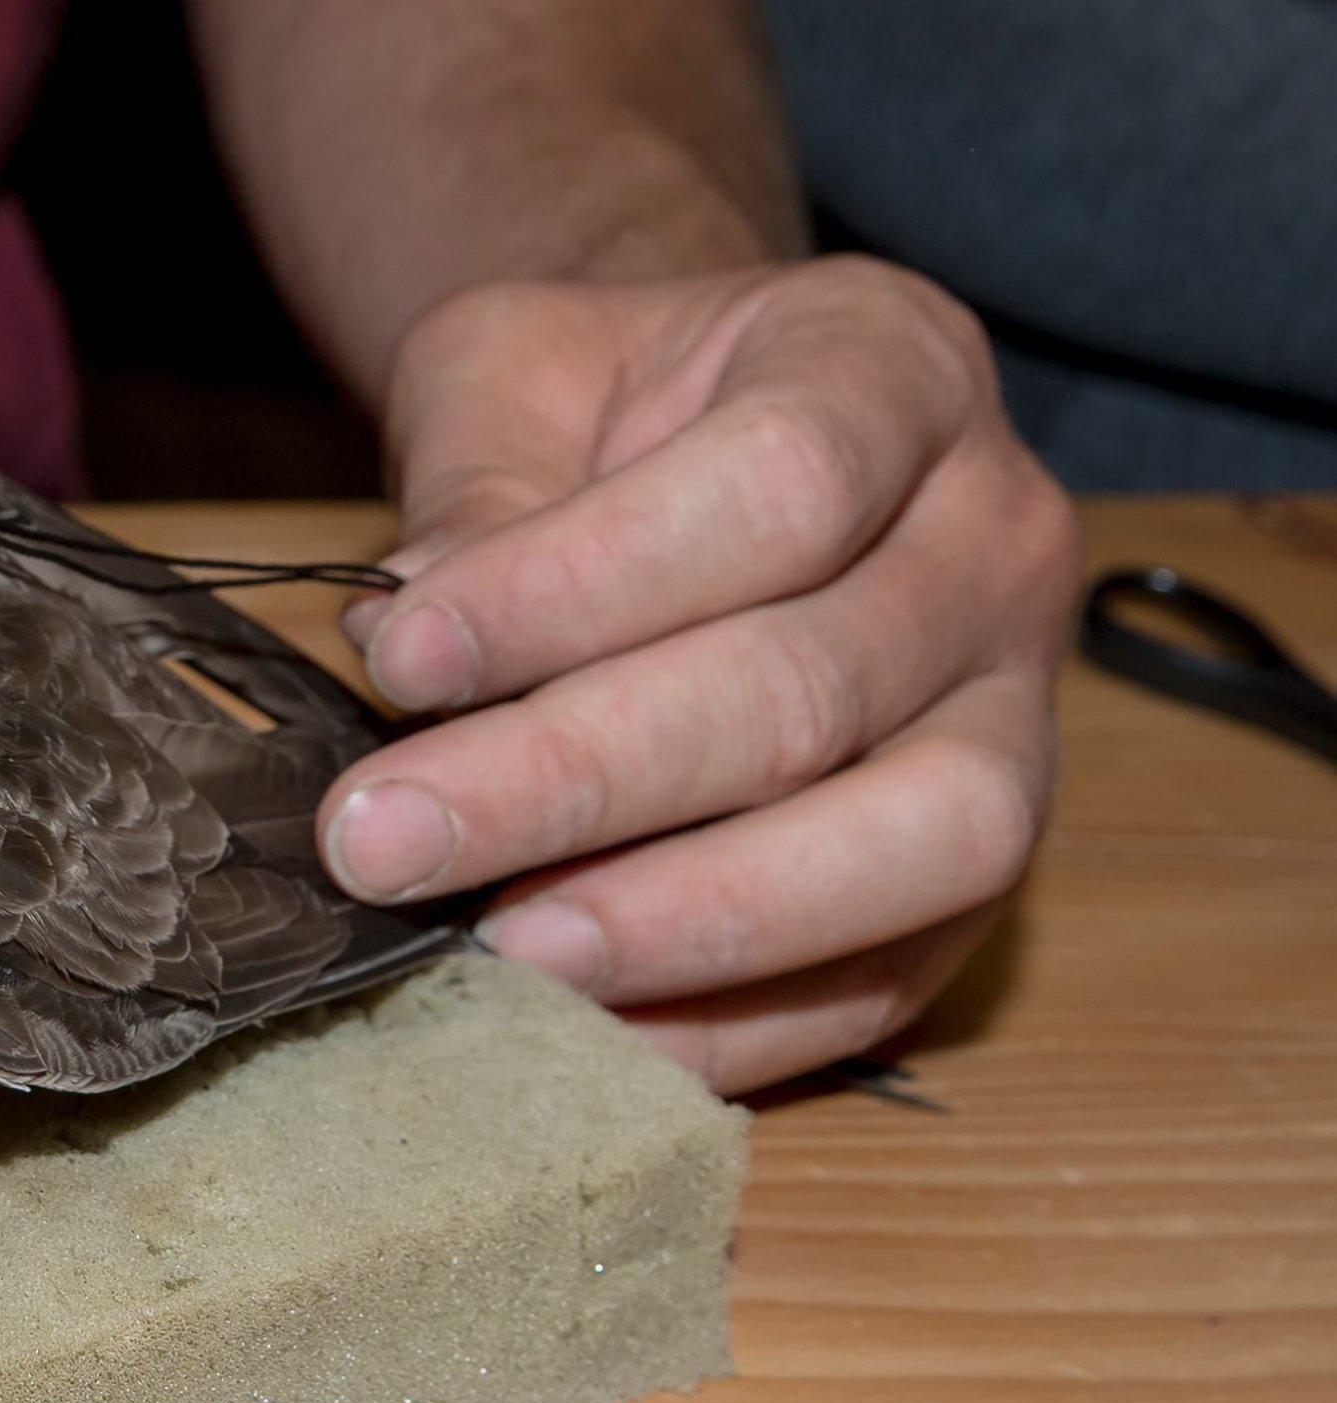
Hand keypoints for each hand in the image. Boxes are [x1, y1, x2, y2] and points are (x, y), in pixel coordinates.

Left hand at [320, 259, 1078, 1092]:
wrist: (694, 444)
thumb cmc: (602, 405)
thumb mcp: (514, 370)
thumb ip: (474, 485)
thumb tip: (407, 634)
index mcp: (892, 368)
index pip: (777, 484)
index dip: (579, 585)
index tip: (401, 658)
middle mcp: (994, 541)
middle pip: (817, 685)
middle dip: (580, 780)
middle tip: (387, 842)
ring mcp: (1016, 717)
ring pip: (915, 841)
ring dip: (689, 918)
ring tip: (503, 954)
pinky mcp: (978, 877)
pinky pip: (892, 976)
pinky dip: (733, 1023)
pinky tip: (573, 1034)